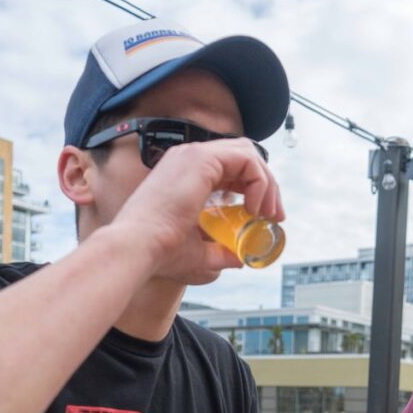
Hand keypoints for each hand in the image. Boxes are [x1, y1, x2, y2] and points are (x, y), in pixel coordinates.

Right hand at [111, 138, 283, 284]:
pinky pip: (247, 160)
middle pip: (243, 157)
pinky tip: (255, 209)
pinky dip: (259, 182)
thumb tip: (241, 258)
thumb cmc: (160, 255)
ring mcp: (194, 156)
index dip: (254, 189)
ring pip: (248, 154)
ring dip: (266, 183)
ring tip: (268, 214)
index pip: (230, 168)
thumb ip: (221, 254)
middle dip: (266, 185)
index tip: (265, 217)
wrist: (138, 249)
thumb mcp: (199, 256)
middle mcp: (188, 160)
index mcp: (185, 176)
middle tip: (274, 215)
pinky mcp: (201, 159)